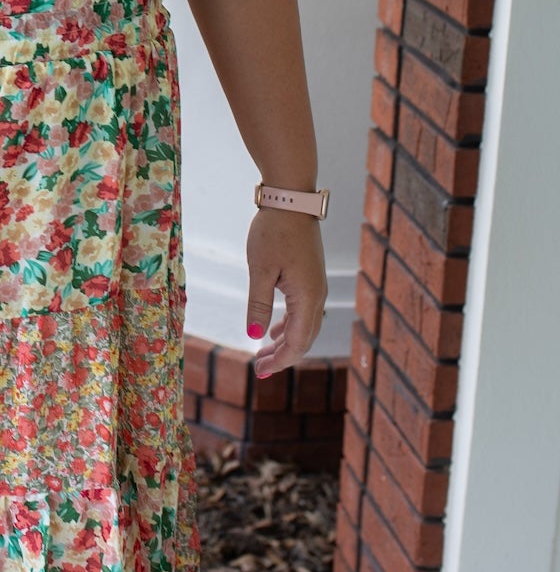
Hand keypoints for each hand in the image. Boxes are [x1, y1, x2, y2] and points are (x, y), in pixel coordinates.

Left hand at [244, 207, 327, 379]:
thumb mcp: (260, 269)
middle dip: (282, 356)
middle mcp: (317, 295)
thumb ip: (258, 304)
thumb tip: (255, 336)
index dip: (279, 360)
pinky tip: (274, 331)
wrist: (291, 199)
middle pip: (303, 338)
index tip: (259, 372)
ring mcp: (316, 286)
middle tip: (259, 370)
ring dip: (285, 343)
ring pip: (304, 326)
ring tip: (264, 355)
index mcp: (307, 297)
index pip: (296, 342)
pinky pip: (303, 311)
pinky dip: (289, 326)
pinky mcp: (310, 277)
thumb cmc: (273, 231)